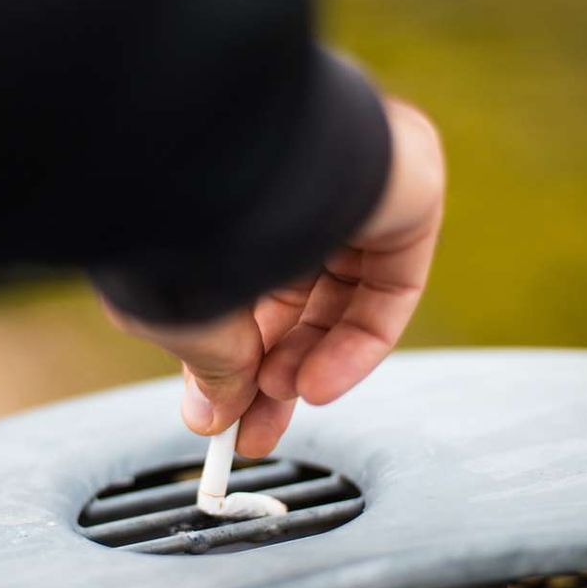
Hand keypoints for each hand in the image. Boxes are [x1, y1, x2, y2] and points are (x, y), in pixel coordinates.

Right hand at [103, 98, 444, 456]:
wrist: (231, 152)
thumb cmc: (186, 222)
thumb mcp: (184, 316)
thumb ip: (208, 368)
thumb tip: (211, 418)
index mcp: (226, 207)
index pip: (239, 293)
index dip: (230, 362)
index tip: (218, 420)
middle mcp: (287, 194)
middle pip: (293, 304)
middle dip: (269, 376)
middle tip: (252, 435)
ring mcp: (348, 191)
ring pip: (340, 301)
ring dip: (306, 361)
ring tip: (275, 396)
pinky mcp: (402, 194)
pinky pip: (389, 287)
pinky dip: (358, 344)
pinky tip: (316, 384)